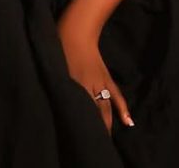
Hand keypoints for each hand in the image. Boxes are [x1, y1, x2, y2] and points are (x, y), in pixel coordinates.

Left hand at [56, 17, 134, 132]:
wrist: (76, 30)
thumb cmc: (59, 46)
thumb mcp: (54, 69)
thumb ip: (56, 86)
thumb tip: (51, 104)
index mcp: (73, 87)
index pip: (78, 114)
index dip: (80, 129)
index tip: (78, 143)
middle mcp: (88, 89)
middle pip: (93, 115)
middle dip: (95, 132)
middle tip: (94, 147)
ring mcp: (99, 84)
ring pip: (105, 110)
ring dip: (106, 126)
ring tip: (107, 143)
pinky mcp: (105, 78)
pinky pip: (115, 96)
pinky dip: (122, 109)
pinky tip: (128, 123)